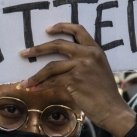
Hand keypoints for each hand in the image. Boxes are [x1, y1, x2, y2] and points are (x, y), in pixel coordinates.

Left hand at [17, 23, 134, 136]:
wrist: (112, 110)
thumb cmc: (104, 94)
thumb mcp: (97, 70)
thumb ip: (83, 62)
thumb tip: (57, 64)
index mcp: (95, 50)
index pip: (78, 30)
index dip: (62, 27)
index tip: (47, 29)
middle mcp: (89, 54)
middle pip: (58, 44)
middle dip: (39, 49)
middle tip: (25, 53)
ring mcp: (81, 66)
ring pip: (51, 66)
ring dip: (35, 75)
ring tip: (24, 82)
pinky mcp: (75, 79)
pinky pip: (52, 81)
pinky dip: (40, 86)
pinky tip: (33, 89)